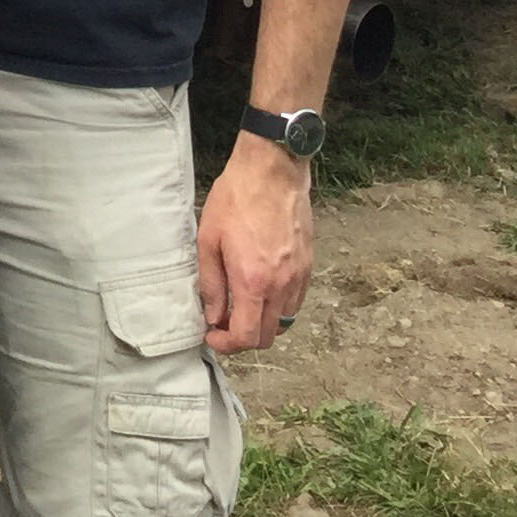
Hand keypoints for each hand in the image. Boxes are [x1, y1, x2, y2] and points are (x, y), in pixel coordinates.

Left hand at [197, 135, 313, 352]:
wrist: (273, 172)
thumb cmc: (236, 199)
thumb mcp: (208, 240)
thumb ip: (212, 284)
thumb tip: (212, 316)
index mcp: (254, 282)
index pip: (247, 337)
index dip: (227, 345)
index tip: (212, 336)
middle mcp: (282, 286)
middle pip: (268, 336)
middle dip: (242, 339)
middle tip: (222, 324)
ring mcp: (299, 277)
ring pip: (283, 321)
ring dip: (261, 323)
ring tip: (239, 307)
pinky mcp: (308, 266)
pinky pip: (295, 302)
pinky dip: (277, 307)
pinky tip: (260, 290)